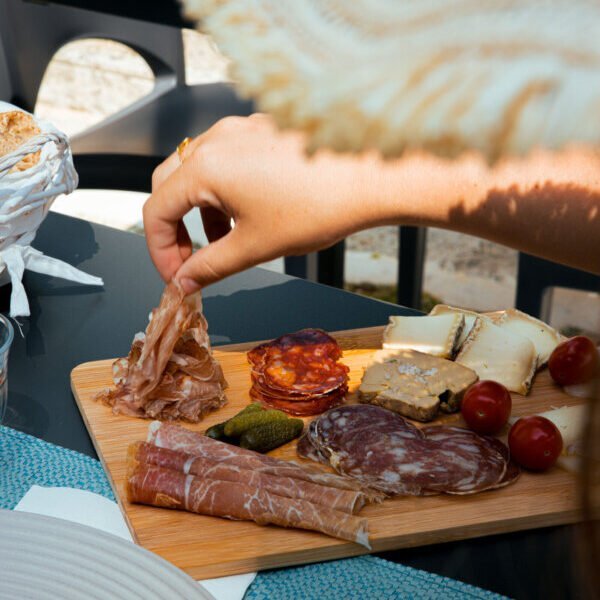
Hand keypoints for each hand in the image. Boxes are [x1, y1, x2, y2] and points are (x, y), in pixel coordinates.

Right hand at [143, 114, 377, 292]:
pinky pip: (225, 161)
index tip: (177, 277)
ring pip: (197, 173)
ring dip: (200, 212)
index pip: (156, 210)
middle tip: (192, 262)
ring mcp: (239, 131)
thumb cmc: (319, 206)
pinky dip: (222, 192)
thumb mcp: (256, 246)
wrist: (372, 176)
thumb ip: (210, 266)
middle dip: (175, 229)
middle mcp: (216, 140)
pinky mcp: (260, 130)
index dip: (160, 251)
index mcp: (206, 167)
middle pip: (169, 186)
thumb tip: (184, 282)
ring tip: (226, 242)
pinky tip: (248, 214)